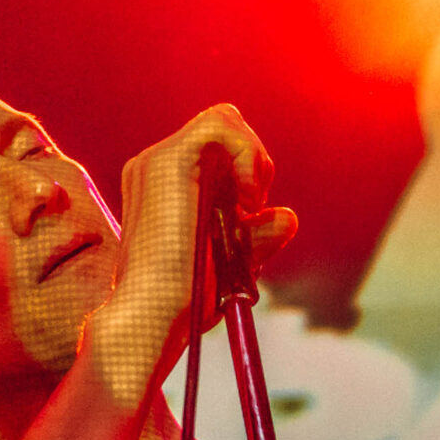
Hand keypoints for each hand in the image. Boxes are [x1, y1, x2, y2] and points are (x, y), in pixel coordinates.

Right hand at [94, 104, 296, 379]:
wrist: (152, 320)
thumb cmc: (182, 303)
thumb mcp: (228, 263)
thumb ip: (256, 236)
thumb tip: (287, 218)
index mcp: (163, 185)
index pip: (218, 149)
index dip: (246, 171)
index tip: (248, 217)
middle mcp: (154, 165)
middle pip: (225, 128)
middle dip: (253, 163)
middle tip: (250, 211)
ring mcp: (156, 160)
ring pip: (225, 119)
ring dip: (252, 160)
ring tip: (247, 206)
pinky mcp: (168, 160)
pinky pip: (222, 124)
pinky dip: (247, 155)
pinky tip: (245, 198)